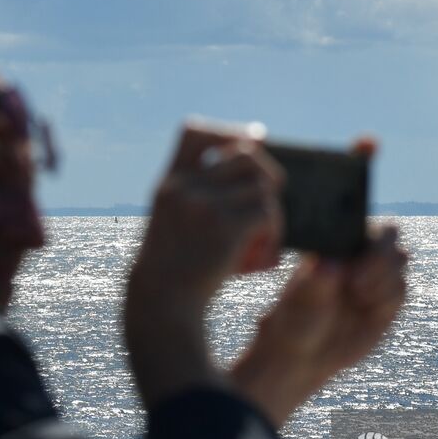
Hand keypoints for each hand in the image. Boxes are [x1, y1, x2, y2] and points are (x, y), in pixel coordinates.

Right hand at [124, 123, 284, 409]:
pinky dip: (274, 232)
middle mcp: (184, 186)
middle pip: (245, 154)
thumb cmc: (175, 271)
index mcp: (170, 183)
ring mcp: (203, 203)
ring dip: (272, 211)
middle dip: (267, 174)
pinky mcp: (224, 226)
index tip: (251, 144)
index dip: (228, 133)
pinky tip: (265, 256)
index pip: (195, 132)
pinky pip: (267, 212)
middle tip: (271, 199)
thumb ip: (199, 198)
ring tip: (265, 238)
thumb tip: (246, 171)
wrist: (163, 306)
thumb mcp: (174, 225)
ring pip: (262, 185)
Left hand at [230, 225, 408, 426]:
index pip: (362, 220)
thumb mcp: (300, 303)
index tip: (349, 262)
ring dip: (383, 280)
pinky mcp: (388, 302)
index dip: (365, 234)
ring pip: (400, 262)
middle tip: (356, 285)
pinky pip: (401, 291)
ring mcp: (376, 277)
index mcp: (336, 243)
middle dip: (379, 258)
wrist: (303, 355)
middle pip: (390, 237)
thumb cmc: (295, 320)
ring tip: (359, 298)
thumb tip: (331, 264)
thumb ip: (316, 283)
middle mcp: (360, 255)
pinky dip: (388, 300)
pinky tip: (367, 310)